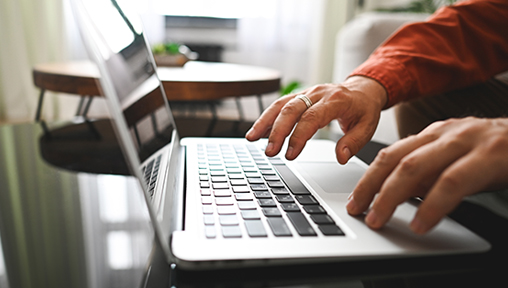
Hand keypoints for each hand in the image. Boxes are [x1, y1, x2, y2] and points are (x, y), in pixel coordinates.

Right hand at [245, 76, 386, 163]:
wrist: (363, 89)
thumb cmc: (364, 109)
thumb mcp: (367, 127)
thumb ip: (353, 142)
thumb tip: (340, 157)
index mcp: (336, 100)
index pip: (312, 118)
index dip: (299, 136)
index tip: (290, 154)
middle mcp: (318, 93)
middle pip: (291, 109)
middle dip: (277, 131)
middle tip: (269, 151)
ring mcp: (307, 92)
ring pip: (281, 104)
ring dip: (265, 122)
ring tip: (251, 138)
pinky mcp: (299, 95)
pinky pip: (280, 104)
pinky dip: (267, 117)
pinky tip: (257, 131)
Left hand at [347, 117, 507, 233]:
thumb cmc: (496, 154)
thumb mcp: (456, 161)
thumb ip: (428, 174)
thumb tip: (397, 194)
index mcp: (433, 135)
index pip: (390, 154)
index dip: (368, 178)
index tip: (355, 200)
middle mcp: (444, 134)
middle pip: (395, 159)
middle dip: (371, 187)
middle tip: (358, 211)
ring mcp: (466, 141)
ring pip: (415, 167)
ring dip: (391, 196)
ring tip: (379, 218)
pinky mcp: (489, 155)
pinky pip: (452, 181)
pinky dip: (432, 205)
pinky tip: (420, 222)